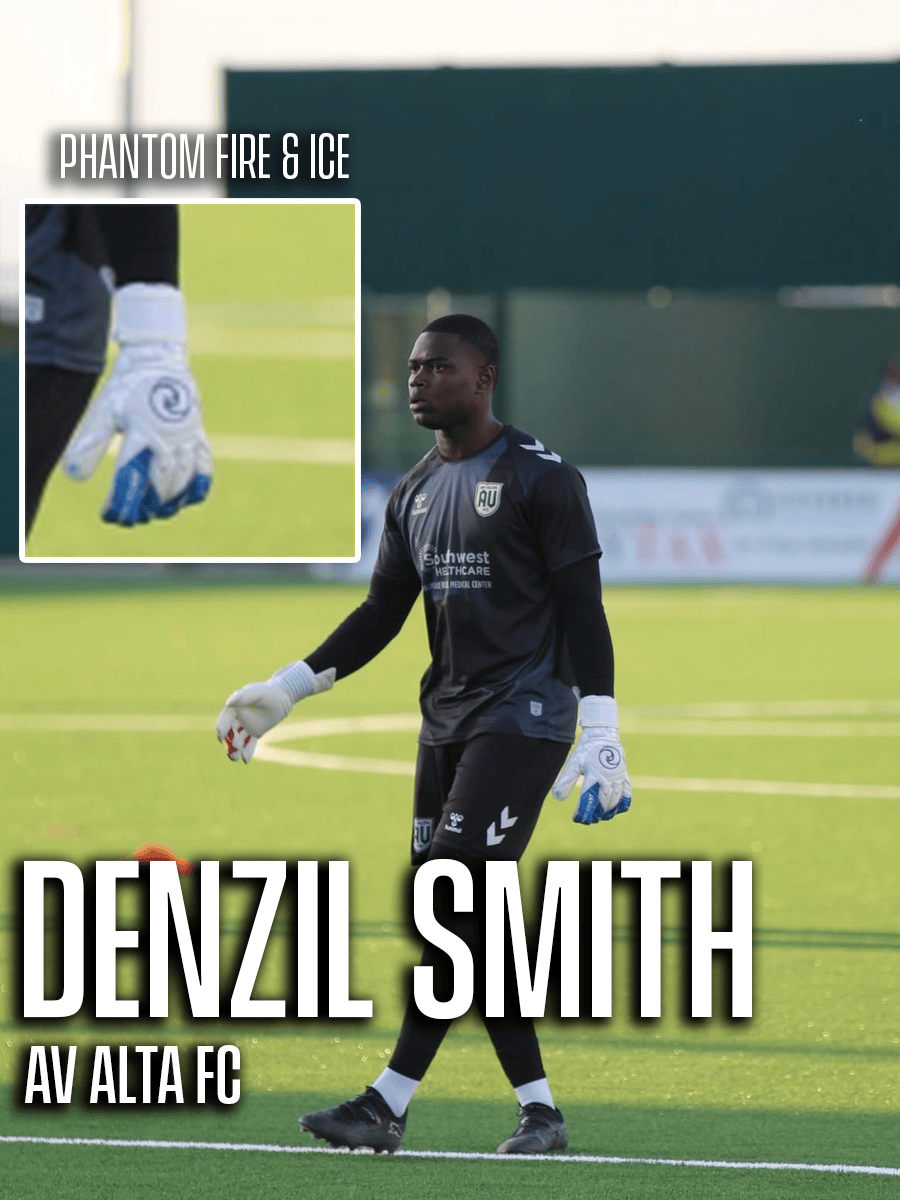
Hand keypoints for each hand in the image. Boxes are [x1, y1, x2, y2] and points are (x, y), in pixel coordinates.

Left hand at [63, 284, 211, 525]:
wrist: (159, 359)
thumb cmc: (126, 387)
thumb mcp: (104, 412)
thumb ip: (91, 444)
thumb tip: (74, 477)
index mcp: (140, 433)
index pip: (129, 477)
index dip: (122, 501)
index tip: (113, 517)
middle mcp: (166, 438)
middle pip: (158, 484)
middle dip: (146, 505)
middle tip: (135, 517)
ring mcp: (186, 437)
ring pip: (181, 479)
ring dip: (169, 500)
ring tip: (158, 512)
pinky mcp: (198, 435)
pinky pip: (204, 467)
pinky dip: (197, 486)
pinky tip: (188, 500)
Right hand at [216, 662, 335, 763]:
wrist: (286, 693)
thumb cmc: (271, 690)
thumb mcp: (258, 692)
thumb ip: (244, 696)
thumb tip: (229, 702)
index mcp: (237, 704)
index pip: (225, 716)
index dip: (220, 726)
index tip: (220, 735)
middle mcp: (240, 715)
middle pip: (230, 731)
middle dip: (228, 741)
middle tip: (229, 750)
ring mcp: (248, 725)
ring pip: (238, 739)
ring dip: (235, 749)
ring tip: (234, 758)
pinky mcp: (257, 732)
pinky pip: (250, 744)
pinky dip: (247, 752)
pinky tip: (245, 761)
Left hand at [552, 696, 631, 823]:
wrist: (603, 735)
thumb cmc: (585, 750)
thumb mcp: (573, 764)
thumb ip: (566, 780)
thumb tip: (557, 798)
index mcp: (593, 776)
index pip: (587, 800)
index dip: (583, 813)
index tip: (577, 819)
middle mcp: (607, 779)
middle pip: (602, 804)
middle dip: (595, 814)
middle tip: (588, 819)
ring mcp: (618, 778)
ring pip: (614, 801)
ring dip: (607, 812)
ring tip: (600, 817)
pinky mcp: (624, 776)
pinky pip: (627, 795)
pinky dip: (622, 805)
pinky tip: (616, 810)